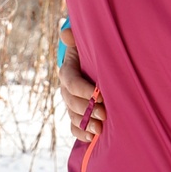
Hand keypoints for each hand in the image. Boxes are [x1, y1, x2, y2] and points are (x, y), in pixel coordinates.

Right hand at [57, 28, 104, 143]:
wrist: (97, 61)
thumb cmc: (93, 49)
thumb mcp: (86, 42)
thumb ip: (76, 38)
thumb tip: (65, 33)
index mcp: (68, 70)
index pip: (70, 81)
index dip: (83, 89)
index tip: (99, 94)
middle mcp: (66, 88)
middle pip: (71, 101)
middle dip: (87, 109)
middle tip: (105, 113)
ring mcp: (71, 102)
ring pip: (72, 115)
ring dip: (85, 123)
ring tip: (100, 129)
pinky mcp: (76, 113)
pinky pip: (73, 126)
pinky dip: (80, 133)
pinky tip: (91, 138)